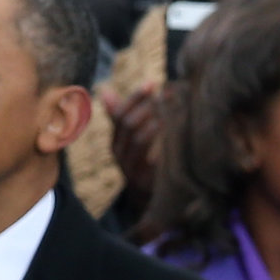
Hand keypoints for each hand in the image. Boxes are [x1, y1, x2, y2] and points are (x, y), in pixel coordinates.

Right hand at [101, 83, 162, 211]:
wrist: (145, 196)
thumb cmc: (141, 160)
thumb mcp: (129, 139)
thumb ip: (120, 117)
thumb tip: (105, 92)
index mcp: (115, 142)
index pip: (119, 114)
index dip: (135, 97)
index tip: (152, 83)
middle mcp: (119, 154)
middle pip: (129, 124)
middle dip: (148, 107)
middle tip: (166, 97)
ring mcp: (130, 167)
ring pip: (139, 138)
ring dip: (157, 121)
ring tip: (172, 112)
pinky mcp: (144, 178)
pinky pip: (152, 156)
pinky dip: (163, 141)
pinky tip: (174, 132)